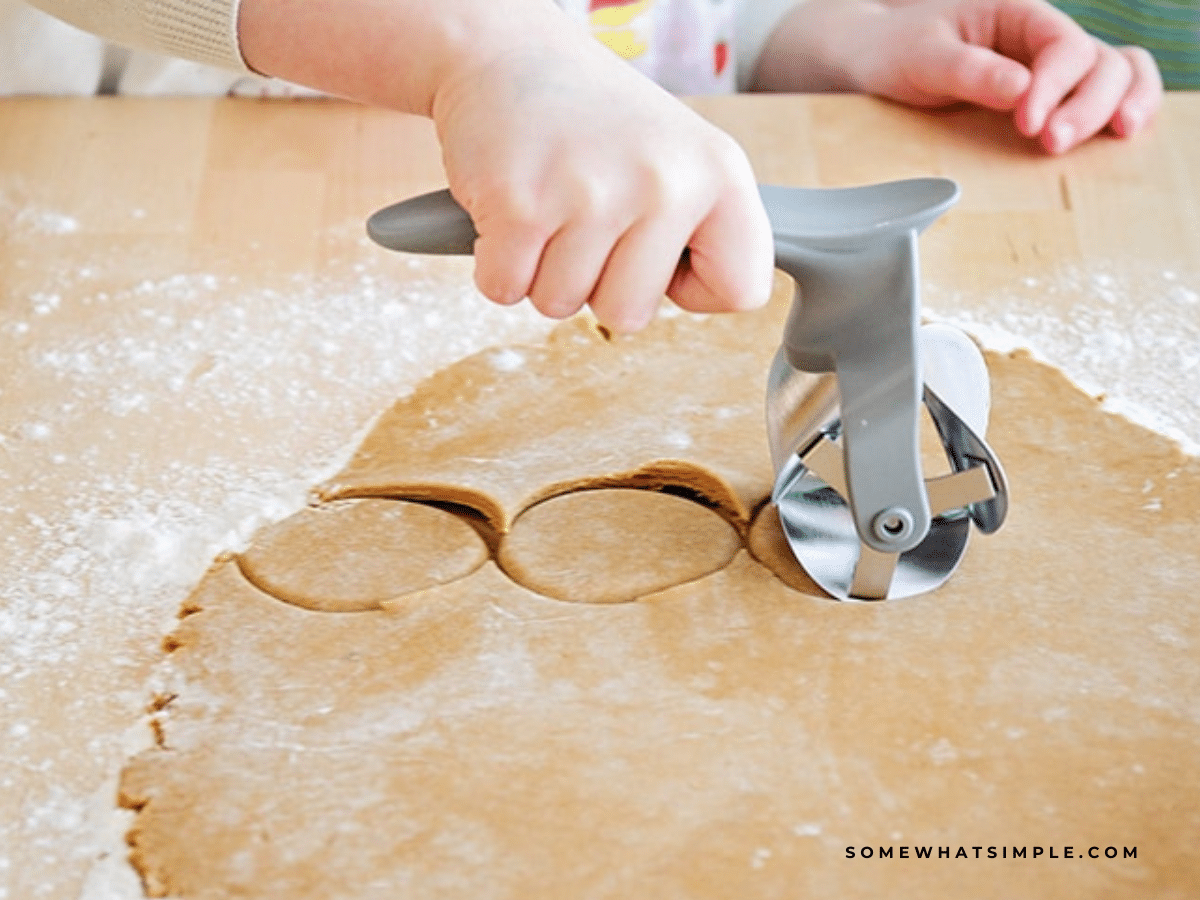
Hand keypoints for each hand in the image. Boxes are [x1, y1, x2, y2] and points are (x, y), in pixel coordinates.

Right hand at [432, 18, 773, 331]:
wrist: (505, 51)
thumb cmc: (591, 117)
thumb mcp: (677, 156)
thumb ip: (705, 228)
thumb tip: (729, 293)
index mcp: (719, 171)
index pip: (742, 289)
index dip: (692, 287)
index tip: (659, 247)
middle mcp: (665, 181)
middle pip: (630, 316)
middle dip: (595, 285)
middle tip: (585, 216)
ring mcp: (593, 195)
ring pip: (562, 305)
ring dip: (542, 270)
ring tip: (549, 202)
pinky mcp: (521, 206)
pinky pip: (506, 288)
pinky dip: (497, 263)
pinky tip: (512, 208)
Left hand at [755, 0, 1162, 153]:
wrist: (876, 58)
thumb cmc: (897, 50)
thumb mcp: (923, 57)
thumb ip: (969, 71)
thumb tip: (1020, 91)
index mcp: (1018, 15)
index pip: (1063, 46)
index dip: (1055, 85)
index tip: (1027, 123)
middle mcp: (1043, 39)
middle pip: (1101, 62)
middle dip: (1088, 104)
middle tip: (1052, 143)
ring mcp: (1051, 69)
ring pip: (1115, 75)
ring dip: (1119, 105)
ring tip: (1115, 140)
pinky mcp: (1049, 97)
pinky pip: (1100, 96)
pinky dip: (1119, 111)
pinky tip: (1122, 134)